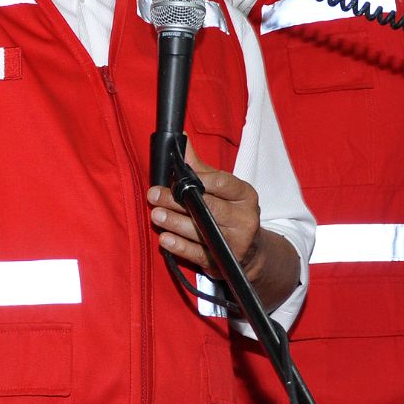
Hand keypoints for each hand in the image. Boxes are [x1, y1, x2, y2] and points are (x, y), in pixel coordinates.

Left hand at [147, 144, 262, 272]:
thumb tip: (181, 142)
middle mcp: (244, 219)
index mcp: (245, 196)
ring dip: (174, 222)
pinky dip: (179, 246)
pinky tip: (164, 238)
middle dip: (178, 200)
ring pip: (201, 230)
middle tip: (154, 194)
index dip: (198, 179)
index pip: (223, 183)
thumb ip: (200, 168)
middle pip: (209, 207)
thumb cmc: (230, 212)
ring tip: (155, 214)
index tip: (176, 177)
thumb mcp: (222, 189)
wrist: (249, 253)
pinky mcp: (223, 262)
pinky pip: (198, 254)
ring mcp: (235, 242)